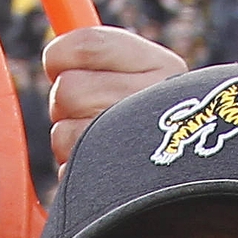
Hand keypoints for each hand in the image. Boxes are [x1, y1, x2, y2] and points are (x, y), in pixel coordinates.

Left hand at [45, 26, 187, 166]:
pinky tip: (101, 170)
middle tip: (88, 113)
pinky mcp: (111, 180)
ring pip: (62, 131)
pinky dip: (75, 170)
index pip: (86, 46)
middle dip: (66, 104)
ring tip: (99, 144)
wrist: (185, 191)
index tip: (57, 67)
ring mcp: (129, 142)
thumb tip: (52, 55)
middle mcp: (150, 100)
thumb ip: (102, 57)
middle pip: (68, 89)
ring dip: (70, 140)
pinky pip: (67, 168)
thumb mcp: (146, 77)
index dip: (59, 56)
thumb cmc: (155, 125)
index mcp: (161, 66)